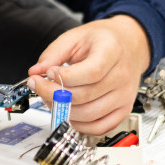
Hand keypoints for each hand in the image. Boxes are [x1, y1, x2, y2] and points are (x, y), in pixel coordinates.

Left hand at [26, 15, 149, 135]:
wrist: (128, 46)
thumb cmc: (103, 40)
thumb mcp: (76, 36)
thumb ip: (54, 53)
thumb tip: (36, 72)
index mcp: (112, 51)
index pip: (91, 72)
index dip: (65, 77)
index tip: (48, 73)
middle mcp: (122, 76)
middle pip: (85, 96)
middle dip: (54, 94)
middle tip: (39, 85)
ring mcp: (124, 96)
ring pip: (89, 114)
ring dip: (63, 110)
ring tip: (50, 98)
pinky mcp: (122, 110)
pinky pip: (99, 127)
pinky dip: (79, 124)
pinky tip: (67, 112)